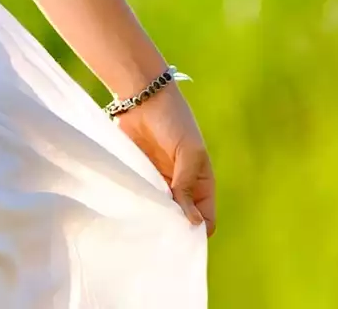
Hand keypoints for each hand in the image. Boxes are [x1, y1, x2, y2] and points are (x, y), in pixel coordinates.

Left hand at [114, 83, 216, 236]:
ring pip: (161, 213)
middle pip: (182, 220)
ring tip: (143, 228)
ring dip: (154, 219)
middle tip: (158, 238)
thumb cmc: (174, 120)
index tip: (180, 239)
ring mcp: (160, 182)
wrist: (142, 97)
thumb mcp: (188, 152)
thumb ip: (187, 185)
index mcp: (202, 182)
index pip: (206, 219)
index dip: (197, 231)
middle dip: (174, 230)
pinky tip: (132, 213)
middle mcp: (183, 187)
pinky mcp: (141, 176)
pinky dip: (140, 207)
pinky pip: (142, 199)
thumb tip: (192, 222)